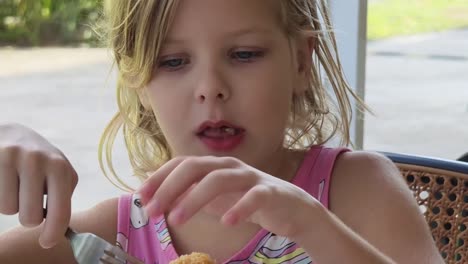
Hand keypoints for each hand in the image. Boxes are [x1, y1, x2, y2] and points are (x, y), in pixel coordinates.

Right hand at [0, 123, 77, 247]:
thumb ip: (62, 196)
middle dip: (29, 216)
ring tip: (16, 184)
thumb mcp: (59, 172)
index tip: (47, 242)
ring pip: (8, 210)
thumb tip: (58, 229)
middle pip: (30, 218)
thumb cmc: (39, 160)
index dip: (53, 233)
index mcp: (60, 167)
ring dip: (11, 203)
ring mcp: (13, 158)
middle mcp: (38, 161)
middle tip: (28, 199)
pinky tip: (4, 180)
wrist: (10, 134)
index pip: (60, 212)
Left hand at [137, 156, 322, 237]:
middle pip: (196, 167)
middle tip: (152, 211)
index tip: (141, 196)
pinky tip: (226, 222)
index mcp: (215, 166)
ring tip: (176, 220)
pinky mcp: (270, 192)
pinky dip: (240, 207)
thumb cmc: (248, 200)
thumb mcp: (215, 199)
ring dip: (194, 198)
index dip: (160, 177)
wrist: (291, 208)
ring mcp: (251, 177)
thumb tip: (161, 200)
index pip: (182, 164)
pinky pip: (255, 197)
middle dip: (170, 187)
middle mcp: (230, 166)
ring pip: (219, 179)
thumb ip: (191, 195)